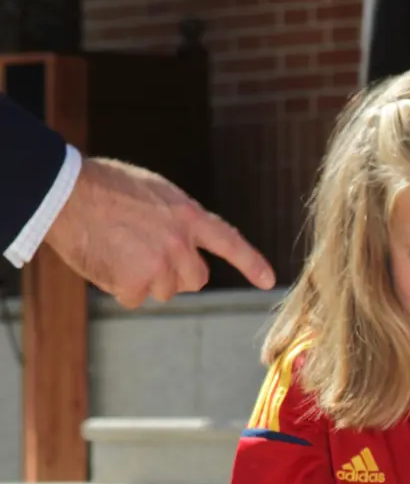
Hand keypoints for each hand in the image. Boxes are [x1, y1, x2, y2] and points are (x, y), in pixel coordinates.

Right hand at [44, 157, 274, 306]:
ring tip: (118, 248)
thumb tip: (181, 245)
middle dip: (176, 274)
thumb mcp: (152, 193)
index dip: (250, 262)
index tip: (268, 279)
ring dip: (144, 279)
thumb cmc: (103, 187)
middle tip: (145, 253)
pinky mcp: (136, 284)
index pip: (228, 241)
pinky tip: (105, 260)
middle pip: (195, 279)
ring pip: (164, 290)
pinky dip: (119, 286)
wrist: (67, 193)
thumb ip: (174, 220)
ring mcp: (160, 265)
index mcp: (187, 215)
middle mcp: (180, 243)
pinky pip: (135, 297)